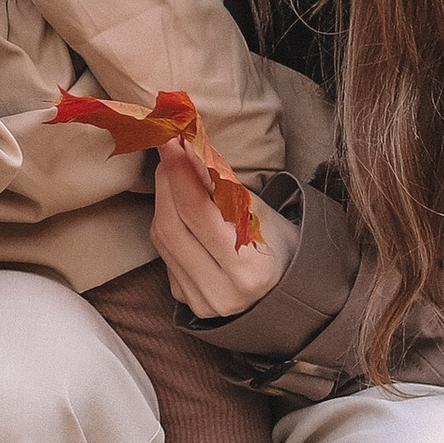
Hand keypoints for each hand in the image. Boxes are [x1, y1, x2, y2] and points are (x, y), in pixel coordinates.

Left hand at [150, 142, 291, 317]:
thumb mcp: (257, 210)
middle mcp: (221, 292)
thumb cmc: (274, 240)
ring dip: (163, 200)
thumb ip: (220, 185)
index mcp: (249, 270)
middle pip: (172, 226)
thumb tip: (187, 149)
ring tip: (174, 173)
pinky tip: (177, 207)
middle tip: (170, 152)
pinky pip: (164, 254)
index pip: (198, 212)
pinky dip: (168, 223)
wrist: (281, 285)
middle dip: (166, 182)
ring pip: (162, 240)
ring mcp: (199, 300)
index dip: (180, 173)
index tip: (171, 142)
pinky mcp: (185, 300)